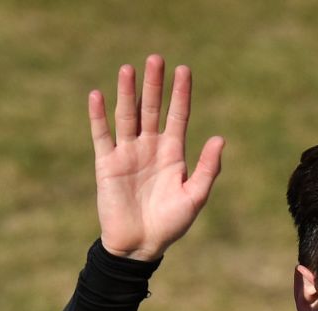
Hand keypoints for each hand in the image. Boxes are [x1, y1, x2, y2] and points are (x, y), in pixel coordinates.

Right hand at [88, 54, 224, 260]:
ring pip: (127, 116)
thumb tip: (220, 138)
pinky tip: (98, 94)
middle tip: (156, 58)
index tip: (184, 69)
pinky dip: (99, 116)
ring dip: (127, 93)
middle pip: (152, 109)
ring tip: (128, 69)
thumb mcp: (194, 197)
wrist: (140, 246)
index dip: (181, 94)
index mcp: (173, 154)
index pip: (177, 116)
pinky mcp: (107, 164)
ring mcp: (127, 154)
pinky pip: (102, 135)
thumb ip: (206, 168)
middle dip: (154, 85)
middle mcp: (150, 148)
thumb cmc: (171, 224)